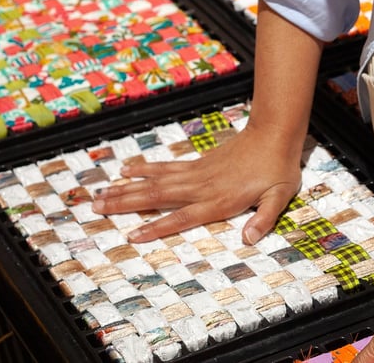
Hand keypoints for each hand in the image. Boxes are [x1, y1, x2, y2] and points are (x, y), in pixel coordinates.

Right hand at [91, 122, 301, 243]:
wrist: (274, 134)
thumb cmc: (278, 169)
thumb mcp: (279, 197)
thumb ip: (263, 219)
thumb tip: (249, 239)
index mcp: (220, 200)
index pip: (182, 217)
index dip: (157, 227)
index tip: (132, 236)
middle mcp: (202, 187)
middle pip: (157, 197)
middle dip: (125, 204)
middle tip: (95, 209)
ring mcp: (197, 173)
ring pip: (155, 182)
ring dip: (127, 188)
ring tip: (100, 194)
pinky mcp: (197, 162)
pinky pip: (166, 166)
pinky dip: (145, 169)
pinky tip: (127, 170)